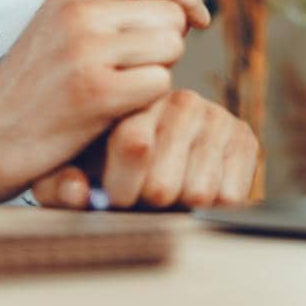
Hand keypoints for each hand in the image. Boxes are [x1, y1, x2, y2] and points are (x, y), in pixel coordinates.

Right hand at [0, 0, 210, 201]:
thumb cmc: (30, 92)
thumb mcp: (61, 30)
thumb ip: (111, 11)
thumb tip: (181, 7)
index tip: (199, 21)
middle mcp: (79, 11)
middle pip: (171, 14)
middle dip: (167, 47)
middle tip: (134, 76)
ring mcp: (86, 49)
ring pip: (170, 48)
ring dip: (158, 77)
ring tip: (120, 95)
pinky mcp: (94, 92)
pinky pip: (159, 85)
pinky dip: (148, 105)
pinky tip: (115, 116)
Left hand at [30, 89, 258, 210]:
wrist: (164, 161)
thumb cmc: (106, 165)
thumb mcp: (71, 170)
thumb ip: (60, 184)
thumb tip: (76, 191)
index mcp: (134, 97)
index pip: (134, 144)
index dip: (123, 189)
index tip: (118, 196)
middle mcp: (180, 100)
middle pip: (162, 184)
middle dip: (148, 204)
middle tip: (144, 196)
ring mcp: (215, 116)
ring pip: (196, 193)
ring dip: (179, 207)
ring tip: (169, 191)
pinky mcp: (245, 137)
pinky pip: (229, 195)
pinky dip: (211, 208)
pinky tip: (196, 190)